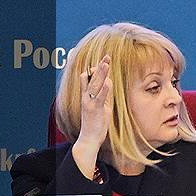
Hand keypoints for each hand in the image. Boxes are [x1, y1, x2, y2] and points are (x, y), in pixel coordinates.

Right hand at [72, 55, 113, 178]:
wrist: (88, 139)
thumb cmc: (95, 124)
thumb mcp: (102, 106)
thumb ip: (104, 95)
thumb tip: (109, 83)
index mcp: (87, 96)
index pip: (89, 78)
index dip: (96, 69)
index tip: (105, 61)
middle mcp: (86, 97)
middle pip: (92, 78)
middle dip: (100, 67)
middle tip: (107, 57)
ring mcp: (89, 103)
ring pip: (95, 84)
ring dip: (101, 73)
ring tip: (106, 63)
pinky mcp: (94, 109)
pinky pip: (99, 97)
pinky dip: (104, 89)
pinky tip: (108, 82)